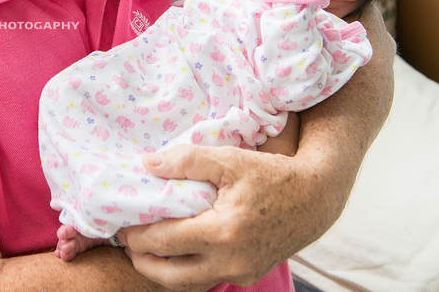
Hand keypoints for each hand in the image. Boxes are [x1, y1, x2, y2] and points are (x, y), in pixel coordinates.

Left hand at [118, 145, 323, 289]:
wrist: (316, 198)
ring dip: (161, 273)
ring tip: (144, 252)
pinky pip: (207, 281)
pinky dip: (185, 273)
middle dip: (142, 261)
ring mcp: (240, 272)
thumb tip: (148, 163)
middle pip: (169, 275)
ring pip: (187, 285)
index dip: (137, 234)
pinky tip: (175, 254)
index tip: (122, 223)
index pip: (164, 240)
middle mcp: (230, 261)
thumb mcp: (230, 159)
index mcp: (222, 232)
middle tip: (126, 242)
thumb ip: (187, 160)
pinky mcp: (247, 275)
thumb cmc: (273, 175)